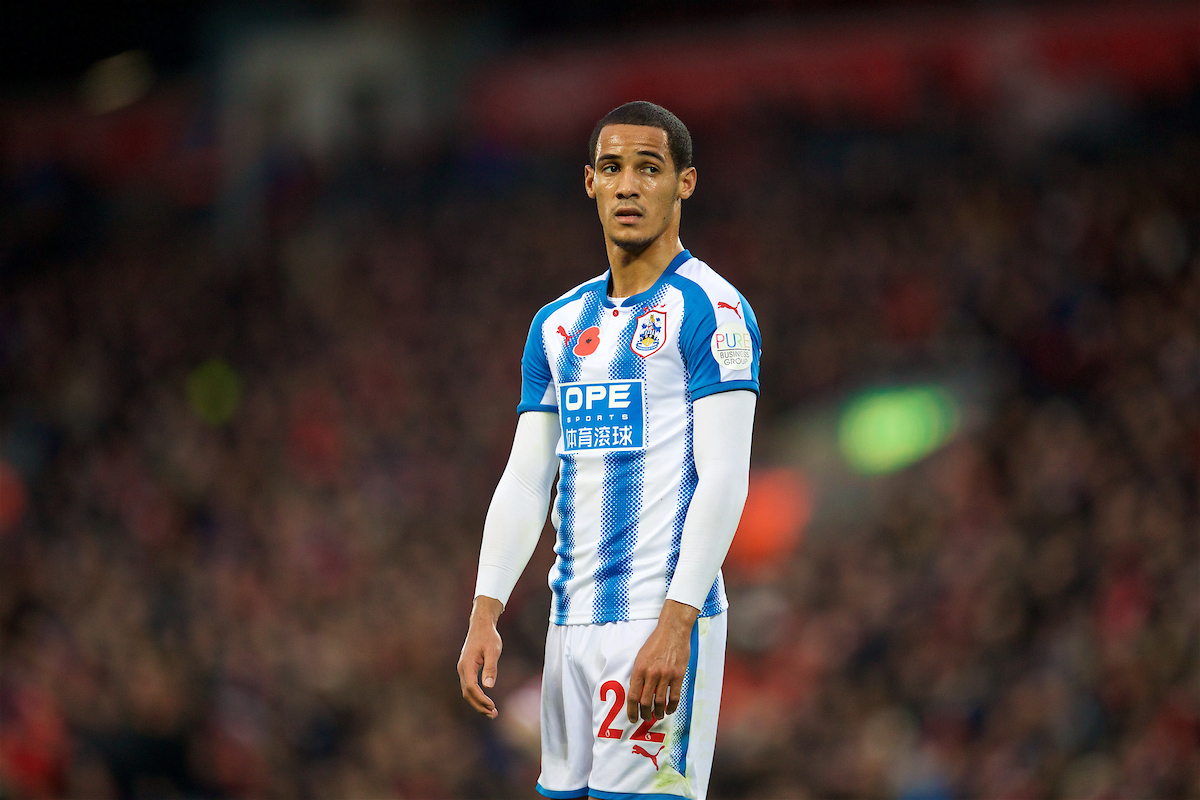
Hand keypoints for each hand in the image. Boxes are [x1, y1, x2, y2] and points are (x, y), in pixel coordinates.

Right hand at [458, 596, 504, 718]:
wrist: (481, 625)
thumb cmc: (488, 637)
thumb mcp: (493, 650)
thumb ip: (491, 668)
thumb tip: (488, 686)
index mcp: (467, 665)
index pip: (471, 688)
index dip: (481, 699)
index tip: (492, 706)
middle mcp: (462, 669)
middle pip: (468, 693)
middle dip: (479, 705)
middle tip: (494, 714)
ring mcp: (464, 670)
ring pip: (468, 691)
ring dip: (478, 703)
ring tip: (492, 712)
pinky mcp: (468, 669)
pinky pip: (470, 686)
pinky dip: (477, 696)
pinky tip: (487, 701)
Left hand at [627, 600, 698, 722]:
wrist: (673, 630)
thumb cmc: (656, 642)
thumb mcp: (641, 656)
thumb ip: (639, 674)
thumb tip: (637, 691)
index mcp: (639, 669)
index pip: (633, 696)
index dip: (632, 711)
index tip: (633, 718)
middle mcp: (651, 674)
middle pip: (645, 702)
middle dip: (645, 714)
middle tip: (646, 718)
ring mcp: (665, 675)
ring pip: (660, 702)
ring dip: (658, 713)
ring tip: (658, 716)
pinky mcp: (678, 675)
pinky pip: (674, 696)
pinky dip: (672, 706)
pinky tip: (669, 709)